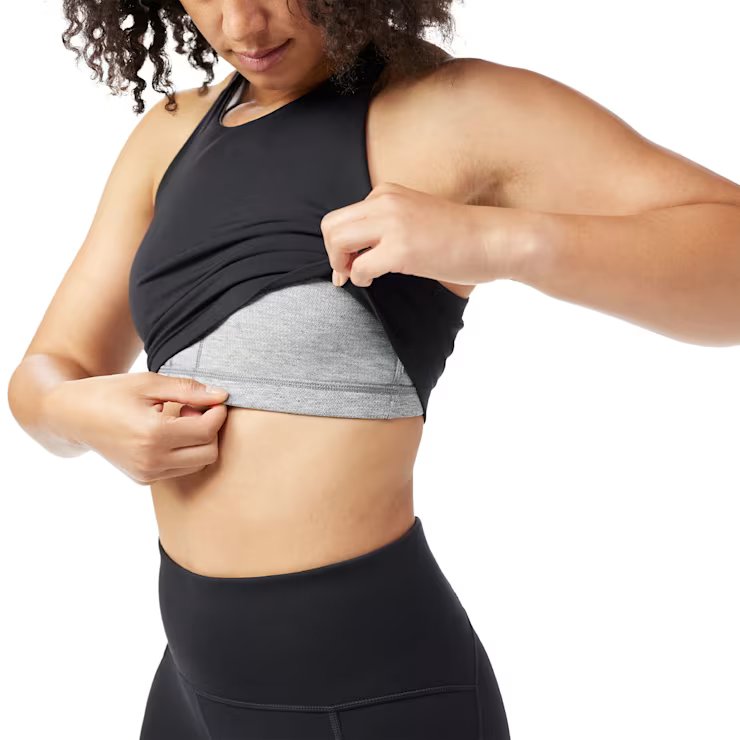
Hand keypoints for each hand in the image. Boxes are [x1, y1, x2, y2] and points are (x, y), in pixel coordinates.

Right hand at [42, 372, 230, 483]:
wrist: (73, 415)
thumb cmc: (111, 393)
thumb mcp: (150, 383)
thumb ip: (189, 390)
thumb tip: (222, 396)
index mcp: (153, 434)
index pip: (207, 430)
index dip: (217, 413)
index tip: (210, 399)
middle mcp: (151, 460)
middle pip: (209, 452)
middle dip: (209, 429)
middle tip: (191, 409)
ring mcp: (147, 474)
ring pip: (198, 464)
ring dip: (199, 442)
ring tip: (178, 420)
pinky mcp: (143, 479)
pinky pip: (181, 470)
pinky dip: (185, 453)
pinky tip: (168, 433)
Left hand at [320, 182, 507, 287]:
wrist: (492, 239)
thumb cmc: (459, 236)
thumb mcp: (415, 218)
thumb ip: (387, 225)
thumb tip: (359, 250)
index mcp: (387, 193)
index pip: (343, 216)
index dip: (338, 244)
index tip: (347, 263)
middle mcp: (386, 202)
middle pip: (331, 226)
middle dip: (331, 254)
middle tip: (344, 273)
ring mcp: (393, 224)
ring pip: (337, 241)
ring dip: (340, 264)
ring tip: (356, 276)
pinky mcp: (401, 249)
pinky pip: (359, 266)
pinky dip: (359, 278)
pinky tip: (373, 281)